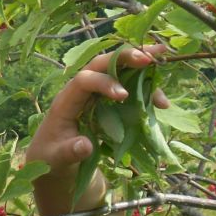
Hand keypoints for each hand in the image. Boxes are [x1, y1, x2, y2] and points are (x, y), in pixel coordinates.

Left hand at [26, 44, 167, 211]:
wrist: (53, 158)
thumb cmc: (51, 156)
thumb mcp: (56, 158)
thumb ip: (68, 152)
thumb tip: (85, 146)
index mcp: (65, 101)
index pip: (83, 80)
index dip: (103, 83)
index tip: (123, 96)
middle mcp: (80, 91)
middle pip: (102, 64)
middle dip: (126, 57)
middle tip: (150, 57)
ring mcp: (95, 93)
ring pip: (118, 70)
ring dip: (140, 65)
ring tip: (164, 60)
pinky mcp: (108, 101)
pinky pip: (128, 88)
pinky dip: (146, 90)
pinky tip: (162, 103)